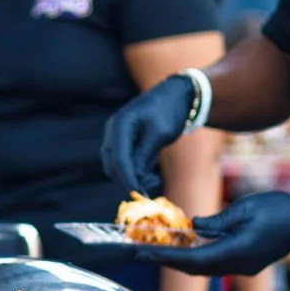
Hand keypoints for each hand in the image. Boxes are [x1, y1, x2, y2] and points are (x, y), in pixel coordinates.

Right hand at [101, 74, 195, 195]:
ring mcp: (117, 137)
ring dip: (133, 177)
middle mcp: (113, 132)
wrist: (176, 96)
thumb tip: (135, 180)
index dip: (128, 179)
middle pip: (113, 165)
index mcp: (120, 125)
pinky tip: (152, 175)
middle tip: (153, 185)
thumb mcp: (159, 134)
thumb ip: (144, 156)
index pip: (119, 158)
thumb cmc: (169, 111)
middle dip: (130, 179)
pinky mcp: (124, 143)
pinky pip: (124, 163)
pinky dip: (136, 172)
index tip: (140, 194)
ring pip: (116, 167)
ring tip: (155, 179)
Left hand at [138, 190, 289, 276]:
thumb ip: (217, 220)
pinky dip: (197, 258)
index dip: (166, 257)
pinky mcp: (246, 262)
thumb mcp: (244, 208)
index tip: (144, 253)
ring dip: (181, 261)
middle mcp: (237, 265)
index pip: (193, 259)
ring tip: (158, 252)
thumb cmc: (279, 209)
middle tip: (143, 253)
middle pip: (195, 268)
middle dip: (168, 261)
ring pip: (205, 268)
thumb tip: (194, 225)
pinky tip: (186, 249)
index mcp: (236, 252)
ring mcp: (243, 266)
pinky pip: (215, 264)